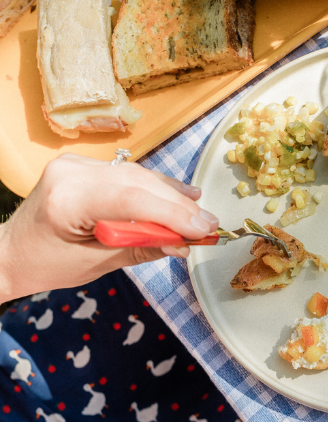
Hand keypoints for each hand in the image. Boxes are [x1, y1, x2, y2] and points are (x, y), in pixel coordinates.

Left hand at [0, 153, 218, 301]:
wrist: (12, 250)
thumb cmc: (46, 264)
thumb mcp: (95, 264)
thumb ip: (143, 248)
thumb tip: (184, 243)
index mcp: (66, 199)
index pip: (130, 199)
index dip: (172, 213)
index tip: (202, 230)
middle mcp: (71, 172)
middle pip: (139, 183)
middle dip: (178, 206)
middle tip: (208, 225)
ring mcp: (77, 163)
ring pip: (139, 175)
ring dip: (172, 194)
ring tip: (200, 213)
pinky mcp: (86, 164)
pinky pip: (130, 174)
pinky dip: (155, 187)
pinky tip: (181, 194)